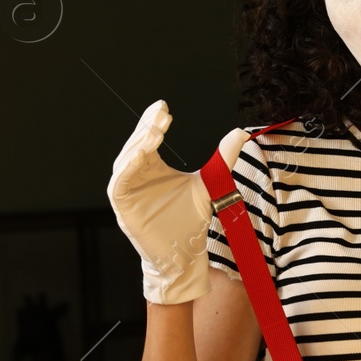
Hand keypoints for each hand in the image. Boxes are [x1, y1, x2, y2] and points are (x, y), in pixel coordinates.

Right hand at [106, 100, 250, 304]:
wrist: (184, 253)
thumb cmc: (190, 219)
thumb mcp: (209, 183)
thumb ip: (223, 159)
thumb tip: (240, 133)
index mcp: (151, 167)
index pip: (148, 138)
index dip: (153, 122)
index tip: (163, 106)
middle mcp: (136, 176)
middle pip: (136, 145)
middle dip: (146, 129)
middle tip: (160, 114)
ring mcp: (127, 191)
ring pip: (125, 161)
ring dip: (138, 145)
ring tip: (154, 132)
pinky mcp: (123, 207)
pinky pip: (120, 183)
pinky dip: (128, 168)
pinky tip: (141, 154)